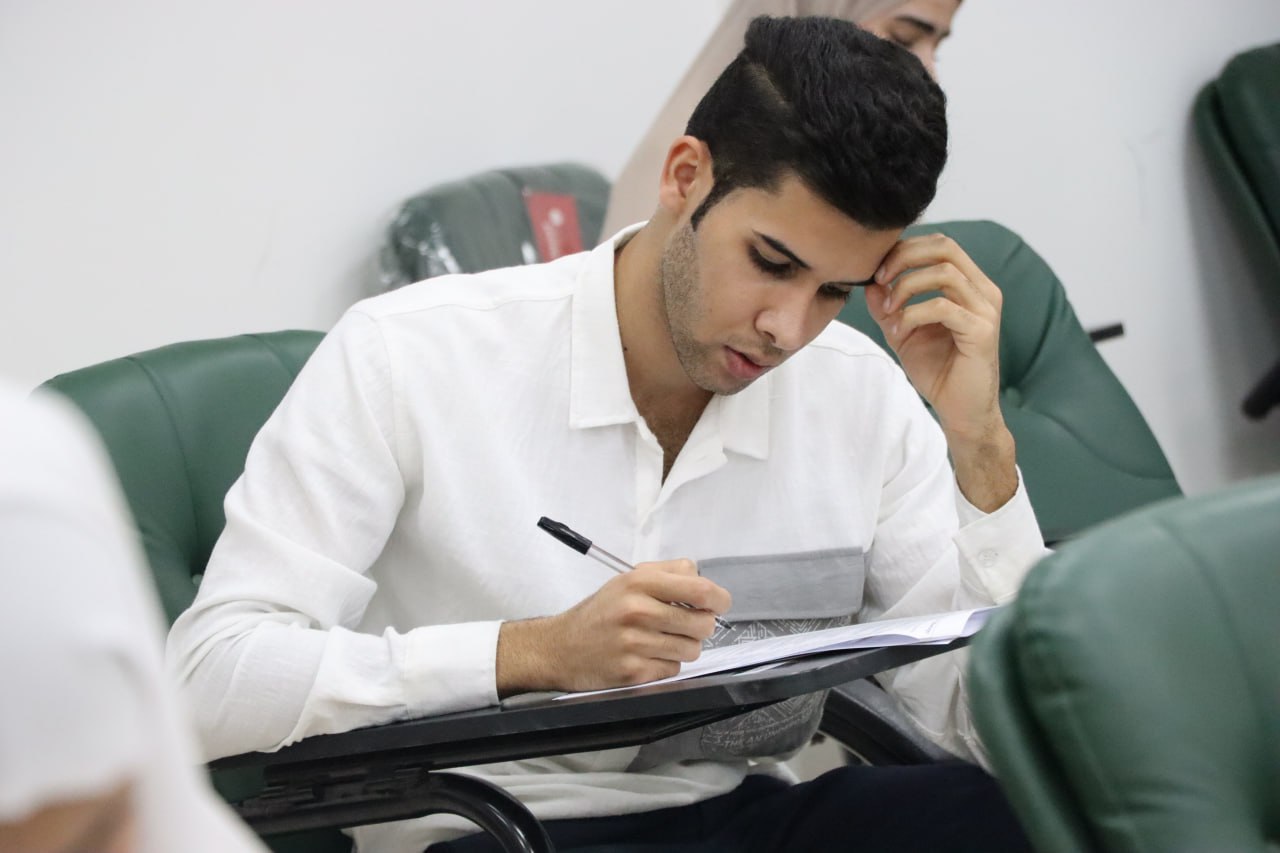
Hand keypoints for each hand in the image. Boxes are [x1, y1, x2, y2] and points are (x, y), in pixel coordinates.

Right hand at [496, 559, 731, 695]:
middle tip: (685, 624)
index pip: (701, 590)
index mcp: (638, 582)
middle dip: (701, 626)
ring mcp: (634, 644)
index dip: (719, 599)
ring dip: (683, 647)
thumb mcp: (628, 580)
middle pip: (703, 623)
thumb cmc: (601, 612)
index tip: (719, 604)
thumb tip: (704, 580)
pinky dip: (666, 664)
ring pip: (691, 649)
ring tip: (661, 640)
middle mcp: (637, 610)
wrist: (560, 648)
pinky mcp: (633, 672)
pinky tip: (646, 656)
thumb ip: (669, 573)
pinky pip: (673, 669)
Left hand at [865, 233, 1017, 509]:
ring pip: (944, 273)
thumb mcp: (903, 332)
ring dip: (906, 288)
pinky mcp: (982, 332)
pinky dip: (914, 314)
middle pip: (945, 248)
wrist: (962, 412)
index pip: (940, 245)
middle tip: (879, 278)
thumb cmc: (938, 371)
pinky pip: (943, 307)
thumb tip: (869, 283)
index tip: (877, 270)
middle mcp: (983, 291)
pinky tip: (899, 330)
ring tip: (889, 312)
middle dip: (904, 257)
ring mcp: (986, 310)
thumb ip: (888, 306)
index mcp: (969, 285)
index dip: (905, 248)